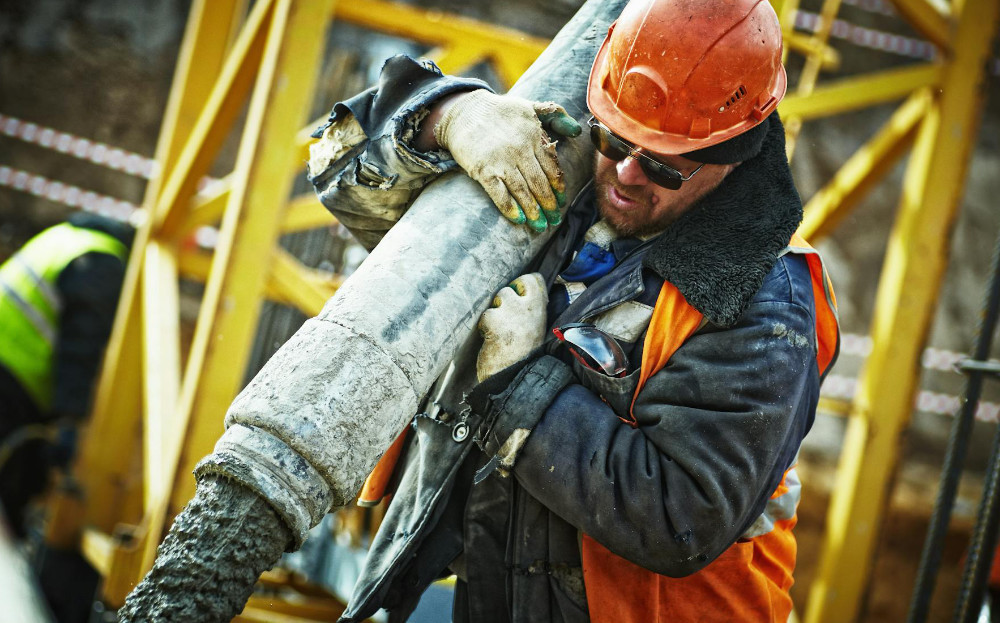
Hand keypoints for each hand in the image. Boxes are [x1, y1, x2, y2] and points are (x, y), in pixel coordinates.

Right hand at [434, 90, 580, 231]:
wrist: (464, 111)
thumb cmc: (500, 111)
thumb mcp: (530, 106)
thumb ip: (556, 115)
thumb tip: (577, 131)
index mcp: (534, 136)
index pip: (552, 167)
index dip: (558, 187)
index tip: (561, 201)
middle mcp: (520, 150)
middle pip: (540, 183)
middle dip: (549, 204)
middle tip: (554, 220)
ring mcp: (501, 161)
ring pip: (522, 191)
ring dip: (533, 211)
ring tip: (540, 225)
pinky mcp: (483, 170)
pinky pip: (499, 193)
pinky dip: (510, 208)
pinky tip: (519, 219)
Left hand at [476, 273, 547, 381]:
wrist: (514, 379)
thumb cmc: (524, 357)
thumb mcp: (536, 331)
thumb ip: (530, 313)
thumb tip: (520, 296)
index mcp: (540, 311)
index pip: (534, 280)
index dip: (523, 285)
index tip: (518, 296)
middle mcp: (528, 308)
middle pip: (515, 284)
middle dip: (506, 297)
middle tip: (505, 316)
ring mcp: (511, 312)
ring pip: (499, 297)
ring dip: (495, 312)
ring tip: (498, 331)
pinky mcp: (494, 320)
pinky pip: (486, 315)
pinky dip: (485, 326)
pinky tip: (490, 339)